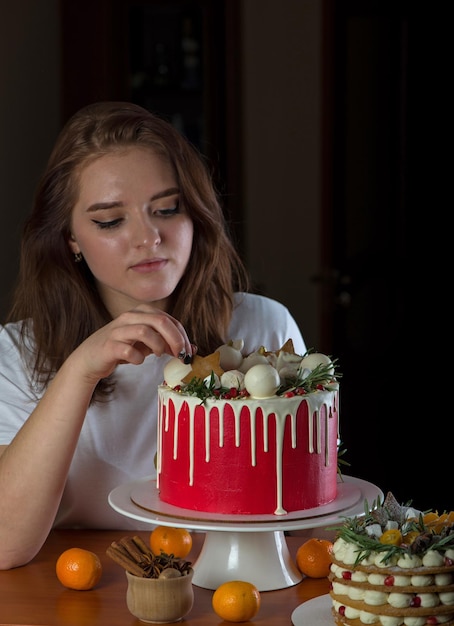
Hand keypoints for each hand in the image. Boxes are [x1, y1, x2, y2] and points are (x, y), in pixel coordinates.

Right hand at [70, 304, 192, 383]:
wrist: (90, 359)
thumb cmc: (122, 349)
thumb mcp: (147, 343)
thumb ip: (166, 343)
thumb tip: (191, 349)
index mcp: (141, 312)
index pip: (169, 320)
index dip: (182, 336)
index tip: (188, 352)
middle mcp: (130, 317)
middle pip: (160, 321)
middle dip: (175, 339)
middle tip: (181, 355)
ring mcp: (118, 330)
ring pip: (145, 331)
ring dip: (158, 345)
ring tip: (159, 354)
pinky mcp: (109, 346)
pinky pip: (128, 350)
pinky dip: (138, 358)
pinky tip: (139, 361)